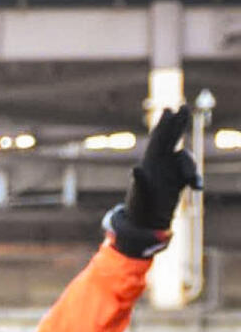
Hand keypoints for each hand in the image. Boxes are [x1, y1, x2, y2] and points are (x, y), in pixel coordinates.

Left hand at [126, 104, 199, 233]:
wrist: (146, 224)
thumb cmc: (139, 209)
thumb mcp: (139, 195)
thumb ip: (139, 181)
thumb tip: (135, 169)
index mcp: (149, 162)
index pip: (158, 139)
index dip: (164, 124)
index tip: (169, 109)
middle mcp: (160, 163)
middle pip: (172, 139)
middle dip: (178, 124)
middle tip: (183, 107)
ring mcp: (170, 171)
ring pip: (185, 157)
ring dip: (191, 167)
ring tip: (193, 184)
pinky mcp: (178, 181)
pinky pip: (191, 173)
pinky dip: (195, 178)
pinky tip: (197, 188)